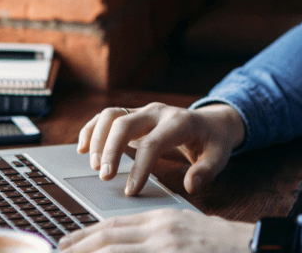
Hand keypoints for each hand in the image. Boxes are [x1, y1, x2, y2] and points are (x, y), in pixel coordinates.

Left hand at [57, 209, 254, 251]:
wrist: (254, 247)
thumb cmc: (221, 245)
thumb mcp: (184, 231)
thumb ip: (156, 236)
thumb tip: (126, 244)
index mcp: (164, 220)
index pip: (115, 225)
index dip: (87, 235)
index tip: (66, 243)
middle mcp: (163, 233)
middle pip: (109, 239)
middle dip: (79, 248)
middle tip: (57, 252)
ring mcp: (168, 249)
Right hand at [77, 102, 244, 194]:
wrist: (211, 122)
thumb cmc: (213, 142)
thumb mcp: (219, 156)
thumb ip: (207, 171)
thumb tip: (192, 185)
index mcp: (179, 122)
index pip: (153, 142)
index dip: (139, 167)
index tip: (131, 190)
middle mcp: (158, 112)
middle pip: (125, 123)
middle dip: (110, 150)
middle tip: (104, 177)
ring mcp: (144, 112)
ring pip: (111, 115)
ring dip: (97, 138)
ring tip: (93, 166)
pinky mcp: (134, 116)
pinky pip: (106, 116)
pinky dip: (92, 129)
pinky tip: (82, 148)